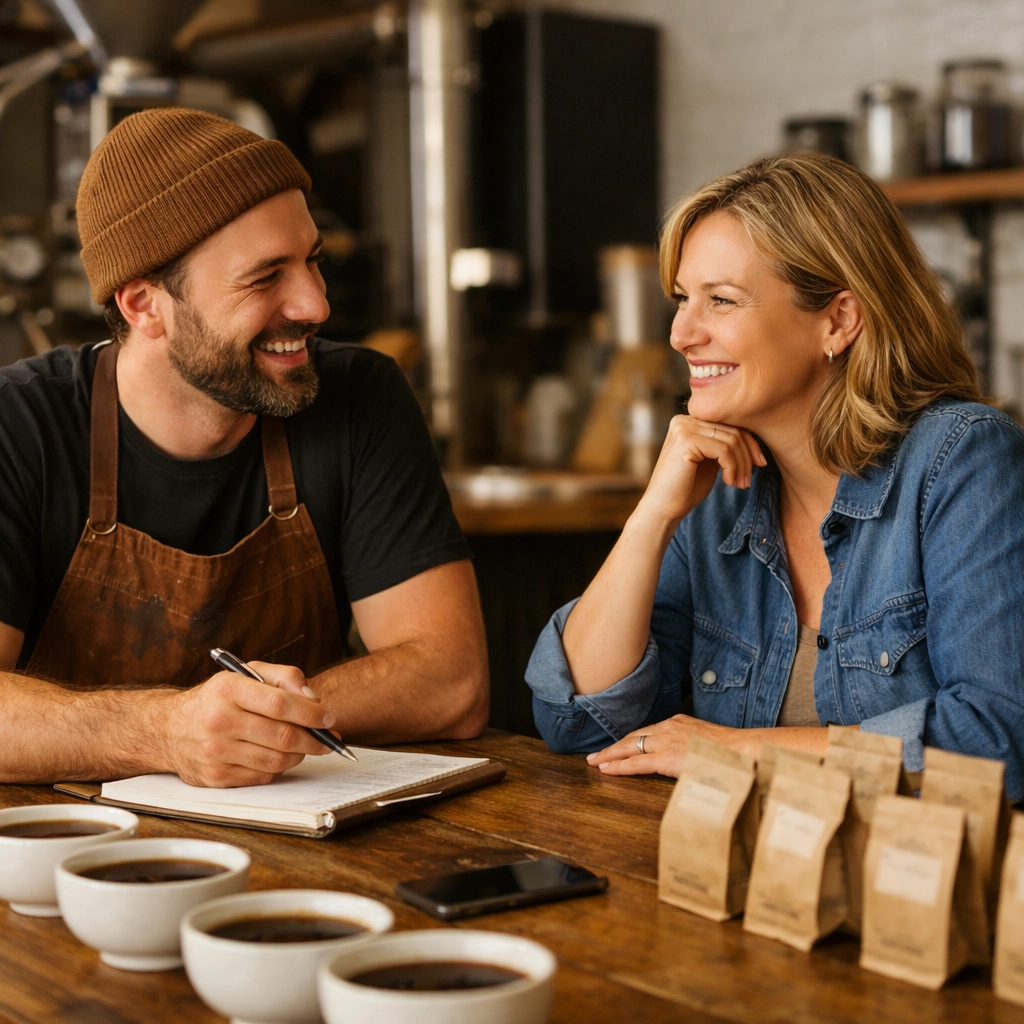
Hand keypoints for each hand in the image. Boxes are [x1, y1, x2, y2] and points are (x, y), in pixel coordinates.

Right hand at [158, 661, 338, 787]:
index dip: (311, 713)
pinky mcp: (214, 777)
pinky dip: (278, 769)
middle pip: (282, 736)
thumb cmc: (216, 699)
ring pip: (276, 761)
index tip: (329, 718)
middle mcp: (219, 721)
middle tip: (328, 739)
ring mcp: (215, 752)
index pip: (281, 704)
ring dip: (299, 755)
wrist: (168, 728)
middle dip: (314, 739)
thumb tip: (313, 699)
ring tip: (304, 746)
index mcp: (228, 690)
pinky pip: (261, 777)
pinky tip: (279, 756)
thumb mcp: (246, 674)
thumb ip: (284, 677)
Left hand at [585, 714, 758, 776]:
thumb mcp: (706, 744)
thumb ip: (691, 748)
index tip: (618, 747)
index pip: (647, 732)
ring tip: (595, 762)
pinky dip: (620, 766)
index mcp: (678, 723)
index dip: (630, 742)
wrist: (743, 751)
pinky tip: (607, 770)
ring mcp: (666, 741)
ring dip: (611, 756)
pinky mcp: (667, 757)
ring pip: (630, 748)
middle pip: (634, 737)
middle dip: (614, 747)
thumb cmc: (732, 752)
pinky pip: (637, 763)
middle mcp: (669, 728)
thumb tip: (687, 760)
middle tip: (597, 755)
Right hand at [636, 415, 765, 528]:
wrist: (663, 509)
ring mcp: (683, 428)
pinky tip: (728, 482)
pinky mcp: (685, 441)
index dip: (749, 444)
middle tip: (747, 480)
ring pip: (731, 440)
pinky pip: (724, 450)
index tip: (760, 464)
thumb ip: (724, 446)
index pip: (729, 424)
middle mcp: (684, 420)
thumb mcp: (710, 461)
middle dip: (747, 457)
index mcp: (689, 421)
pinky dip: (732, 468)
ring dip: (741, 465)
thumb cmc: (686, 488)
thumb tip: (755, 441)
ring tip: (740, 484)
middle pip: (732, 430)